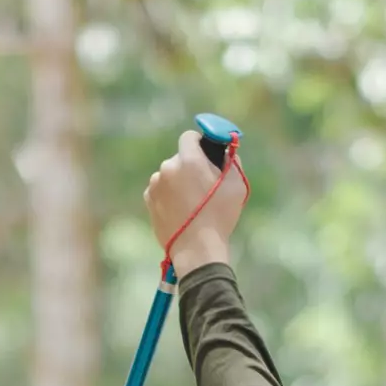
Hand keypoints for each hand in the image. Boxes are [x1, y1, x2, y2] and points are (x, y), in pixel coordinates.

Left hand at [143, 129, 246, 273]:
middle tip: (203, 184)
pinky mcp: (149, 200)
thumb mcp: (236, 184)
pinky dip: (169, 194)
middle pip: (179, 158)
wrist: (196, 248)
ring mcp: (155, 185)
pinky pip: (161, 189)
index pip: (189, 137)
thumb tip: (226, 152)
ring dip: (178, 181)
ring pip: (169, 175)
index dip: (199, 142)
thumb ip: (231, 160)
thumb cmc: (219, 216)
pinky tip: (180, 210)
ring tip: (191, 202)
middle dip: (190, 166)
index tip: (206, 152)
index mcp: (188, 160)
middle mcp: (167, 168)